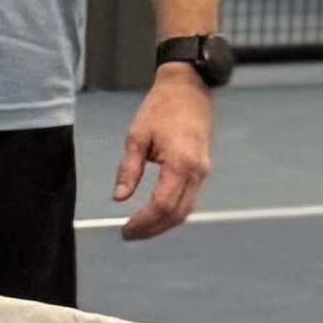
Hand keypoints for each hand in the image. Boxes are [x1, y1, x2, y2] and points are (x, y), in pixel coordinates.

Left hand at [110, 71, 213, 243]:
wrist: (189, 88)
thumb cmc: (162, 107)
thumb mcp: (137, 136)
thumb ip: (129, 169)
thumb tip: (119, 196)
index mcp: (180, 163)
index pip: (162, 205)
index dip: (144, 222)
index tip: (126, 229)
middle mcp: (196, 172)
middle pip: (177, 214)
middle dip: (153, 229)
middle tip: (130, 233)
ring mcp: (203, 172)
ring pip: (186, 210)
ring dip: (164, 224)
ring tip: (140, 228)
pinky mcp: (202, 169)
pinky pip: (189, 199)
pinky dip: (173, 211)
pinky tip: (155, 213)